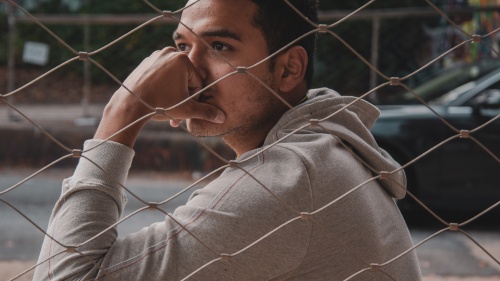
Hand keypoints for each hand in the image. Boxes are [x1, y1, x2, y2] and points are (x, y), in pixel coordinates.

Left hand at [94, 47, 225, 146]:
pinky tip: (158, 100)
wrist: (129, 105)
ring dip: (174, 93)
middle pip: (185, 79)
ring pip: (173, 77)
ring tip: (167, 108)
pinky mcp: (146, 62)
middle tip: (176, 112)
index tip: (184, 108)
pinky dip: (163, 87)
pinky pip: (161, 74)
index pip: (197, 82)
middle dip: (183, 97)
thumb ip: (206, 111)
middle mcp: (169, 52)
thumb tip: (222, 117)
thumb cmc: (160, 105)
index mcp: (182, 59)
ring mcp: (156, 56)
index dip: (193, 99)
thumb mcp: (186, 109)